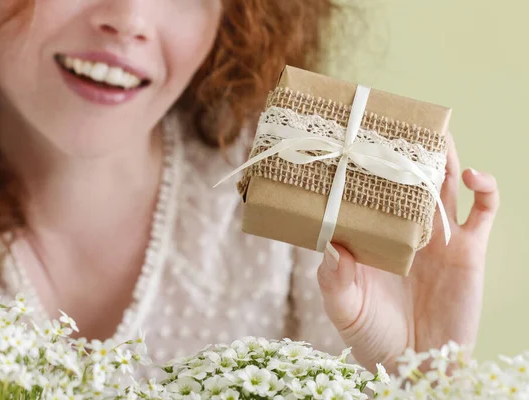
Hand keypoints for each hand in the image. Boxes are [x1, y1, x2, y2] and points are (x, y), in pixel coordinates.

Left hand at [316, 133, 498, 372]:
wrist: (416, 366)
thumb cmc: (373, 338)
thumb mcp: (344, 309)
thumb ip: (334, 280)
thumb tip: (330, 243)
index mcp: (372, 236)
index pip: (368, 190)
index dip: (363, 165)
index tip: (353, 138)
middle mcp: (404, 230)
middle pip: (407, 178)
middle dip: (404, 150)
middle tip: (399, 121)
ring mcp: (438, 237)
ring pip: (444, 184)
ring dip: (443, 156)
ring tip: (437, 132)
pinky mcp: (469, 249)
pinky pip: (485, 210)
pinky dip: (486, 187)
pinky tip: (473, 175)